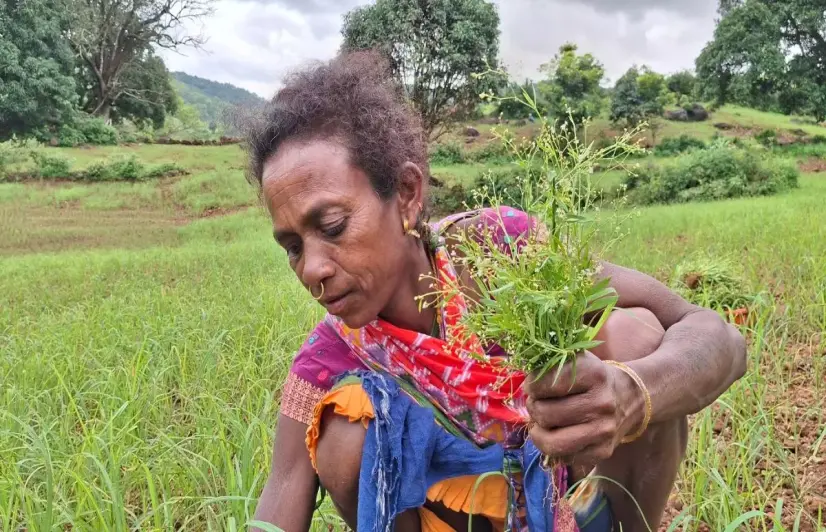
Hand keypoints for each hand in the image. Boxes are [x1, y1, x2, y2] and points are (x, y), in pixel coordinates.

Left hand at [524, 352, 641, 465]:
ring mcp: (604, 430)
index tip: (534, 385)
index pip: (544, 384)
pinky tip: (560, 433)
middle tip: (538, 403)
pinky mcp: (603, 451)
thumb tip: (524, 388)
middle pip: (544, 414)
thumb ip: (548, 366)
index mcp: (593, 374)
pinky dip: (554, 447)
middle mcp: (602, 402)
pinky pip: (563, 458)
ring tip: (542, 422)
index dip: (531, 386)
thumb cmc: (590, 378)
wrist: (627, 397)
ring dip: (538, 432)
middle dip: (533, 408)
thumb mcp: (574, 361)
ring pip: (551, 442)